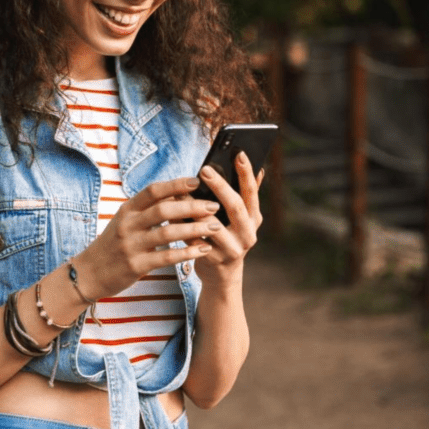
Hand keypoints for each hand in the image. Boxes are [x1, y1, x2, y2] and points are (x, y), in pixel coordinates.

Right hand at [73, 177, 220, 299]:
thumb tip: (176, 193)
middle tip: (213, 206)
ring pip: (168, 233)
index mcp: (127, 209)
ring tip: (215, 227)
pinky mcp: (136, 265)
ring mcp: (131, 245)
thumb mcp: (125, 221)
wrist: (89, 272)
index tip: (197, 181)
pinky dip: (188, 252)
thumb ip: (146, 209)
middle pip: (164, 209)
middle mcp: (128, 224)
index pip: (153, 190)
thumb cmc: (113, 244)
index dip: (175, 184)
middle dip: (192, 206)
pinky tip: (203, 249)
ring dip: (195, 228)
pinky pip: (167, 257)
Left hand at [191, 152, 263, 287]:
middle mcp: (248, 233)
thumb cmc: (226, 237)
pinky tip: (172, 216)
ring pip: (214, 225)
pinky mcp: (215, 260)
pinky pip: (197, 241)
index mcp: (254, 218)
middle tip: (205, 169)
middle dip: (220, 186)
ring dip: (197, 208)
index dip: (246, 173)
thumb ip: (242, 195)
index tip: (238, 153)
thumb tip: (256, 167)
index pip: (252, 191)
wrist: (221, 276)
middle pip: (236, 206)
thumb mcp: (238, 219)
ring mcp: (233, 248)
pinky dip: (184, 227)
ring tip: (183, 192)